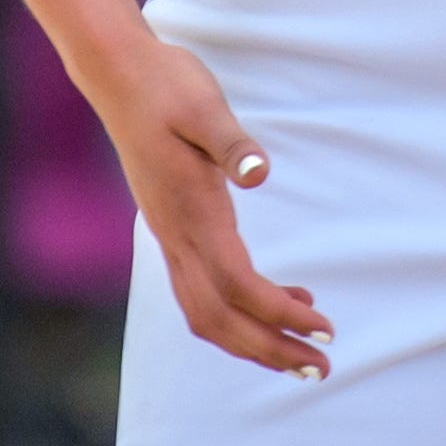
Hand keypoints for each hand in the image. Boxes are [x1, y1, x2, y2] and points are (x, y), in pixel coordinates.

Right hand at [91, 37, 331, 375]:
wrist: (121, 76)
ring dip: (253, 338)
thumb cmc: (169, 87)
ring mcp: (169, 235)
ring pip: (206, 311)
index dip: (279, 315)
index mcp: (190, 214)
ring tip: (305, 348)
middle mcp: (175, 236)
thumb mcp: (207, 107)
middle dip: (268, 349)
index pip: (238, 285)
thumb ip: (232, 143)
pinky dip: (239, 308)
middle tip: (321, 368)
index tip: (324, 330)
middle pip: (219, 318)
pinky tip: (279, 297)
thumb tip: (260, 173)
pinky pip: (201, 289)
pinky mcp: (172, 226)